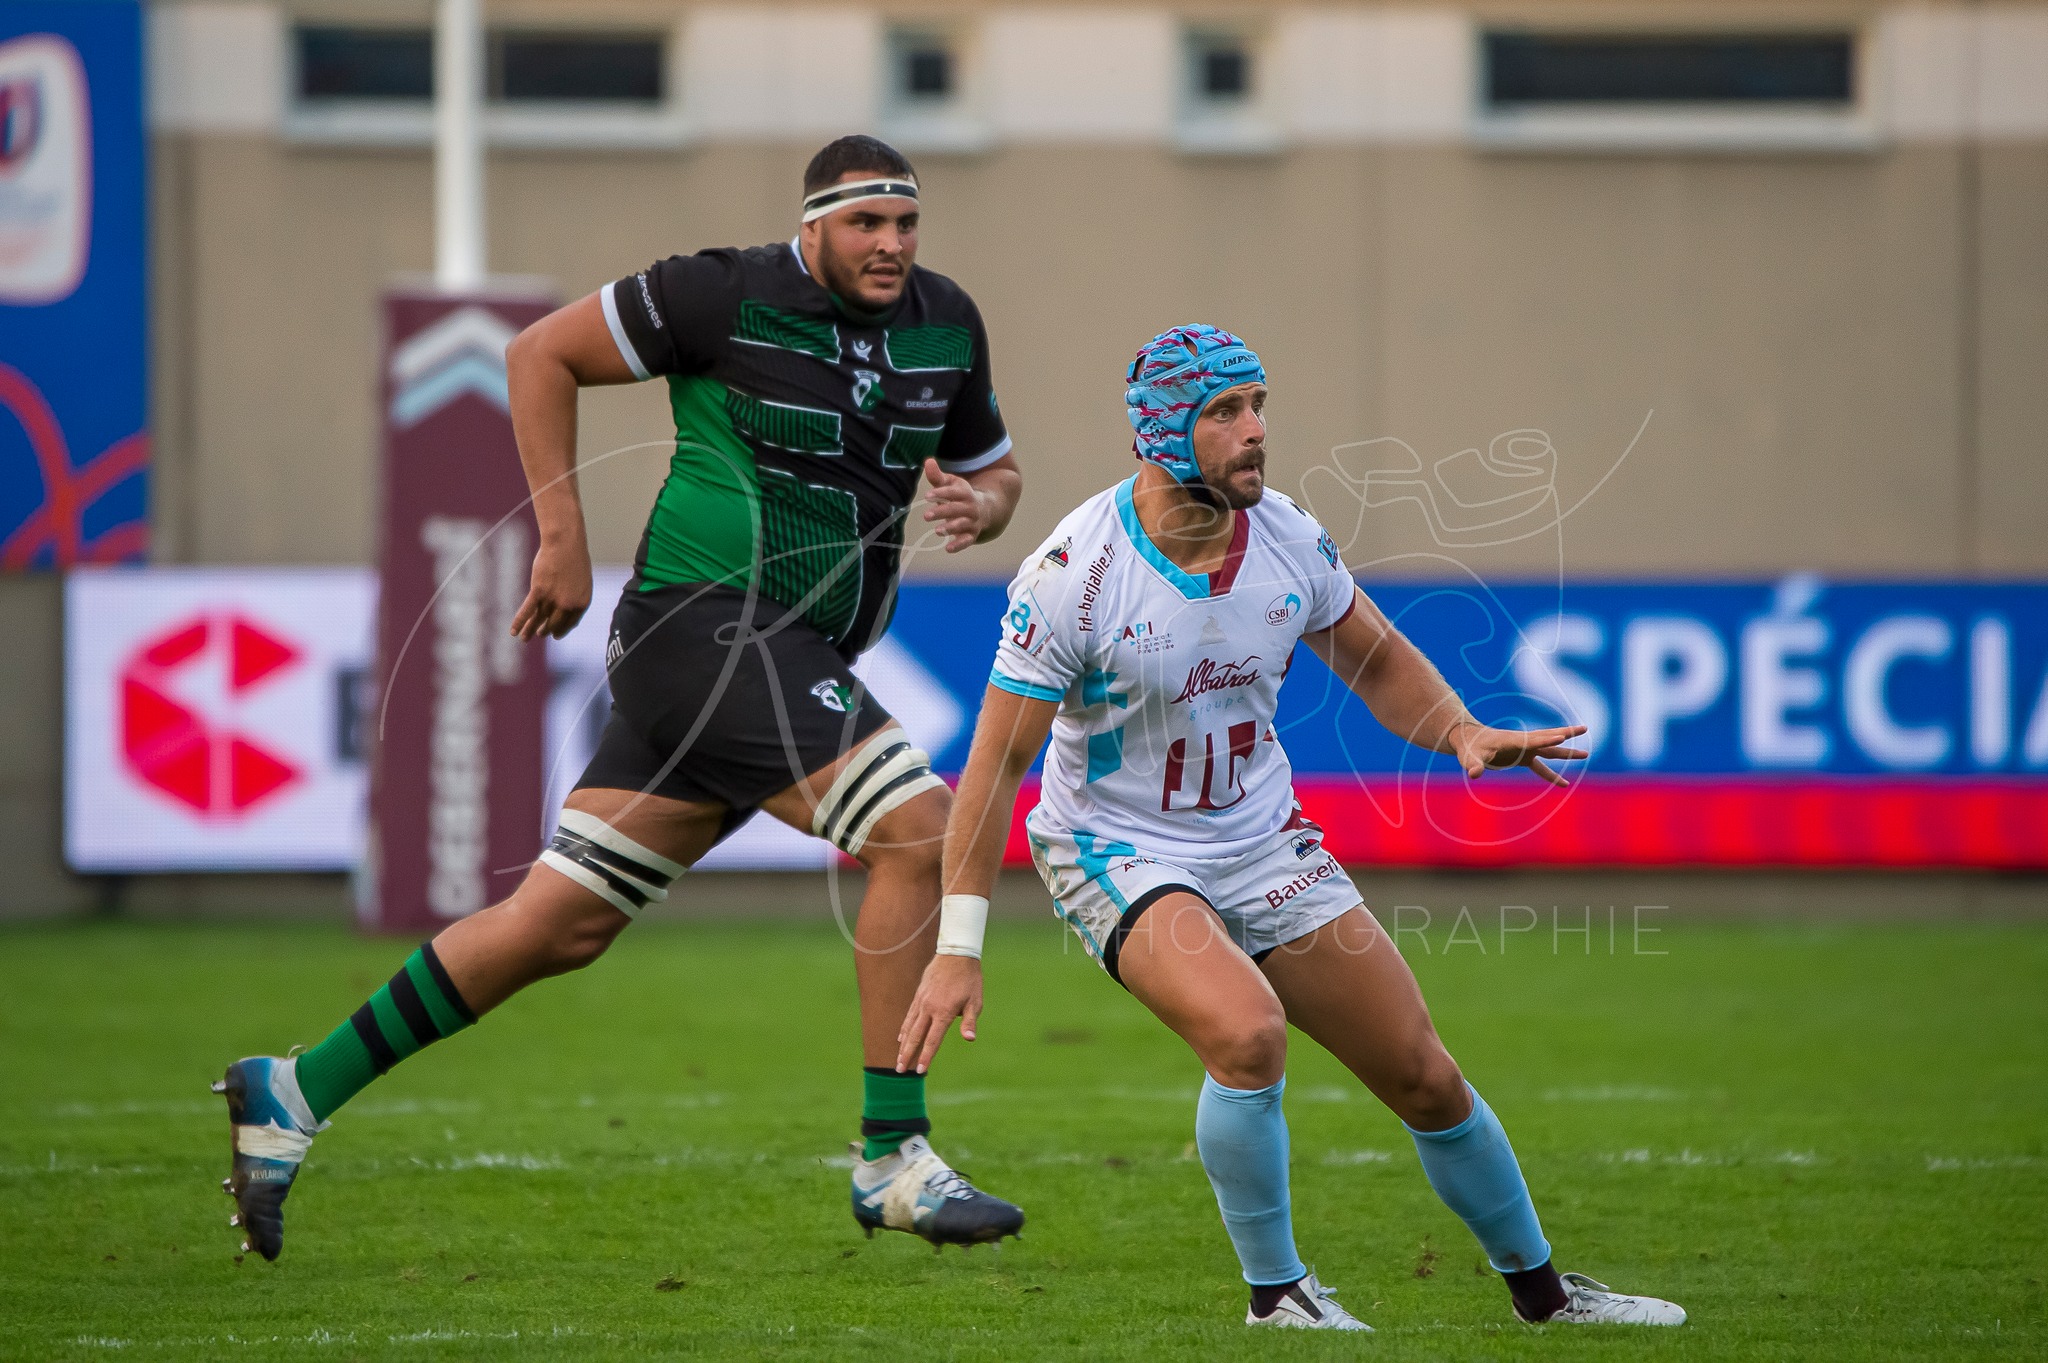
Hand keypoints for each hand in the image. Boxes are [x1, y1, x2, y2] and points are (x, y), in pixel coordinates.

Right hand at [510, 536, 591, 640]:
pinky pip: (527, 611)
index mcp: (582, 602)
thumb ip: (575, 594)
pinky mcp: (539, 591)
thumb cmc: (575, 558)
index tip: (556, 635)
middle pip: (554, 623)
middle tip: (541, 634)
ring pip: (539, 619)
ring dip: (531, 630)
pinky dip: (519, 622)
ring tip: (525, 639)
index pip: (571, 623)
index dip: (562, 630)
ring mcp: (553, 599)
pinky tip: (513, 632)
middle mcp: (568, 604)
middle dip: (546, 630)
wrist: (565, 543)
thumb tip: (566, 606)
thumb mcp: (581, 579)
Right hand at [895, 953, 983, 1073]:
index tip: (920, 1071)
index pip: (933, 1040)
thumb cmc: (969, 980)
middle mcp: (929, 1008)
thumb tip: (970, 1039)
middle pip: (916, 1037)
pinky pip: (909, 1015)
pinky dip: (904, 1028)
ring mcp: (922, 1001)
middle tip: (899, 1071)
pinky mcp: (919, 995)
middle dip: (907, 1055)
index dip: (926, 1056)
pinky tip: (901, 1038)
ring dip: (903, 1045)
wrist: (956, 954)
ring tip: (898, 1059)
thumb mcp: (975, 1001)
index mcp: (944, 1012)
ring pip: (909, 1027)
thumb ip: (970, 1022)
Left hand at [920, 459, 990, 552]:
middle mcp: (970, 507)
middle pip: (956, 509)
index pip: (952, 492)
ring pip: (962, 524)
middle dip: (942, 512)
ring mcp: (972, 521)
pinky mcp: (972, 534)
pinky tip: (948, 548)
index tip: (927, 496)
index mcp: (964, 493)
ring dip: (950, 527)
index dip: (940, 493)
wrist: (987, 509)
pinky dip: (959, 545)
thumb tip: (928, 461)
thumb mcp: (951, 484)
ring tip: (937, 531)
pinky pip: (967, 541)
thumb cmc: (962, 495)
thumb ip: (938, 476)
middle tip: (926, 515)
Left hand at [1447, 720, 1588, 786]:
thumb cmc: (1468, 747)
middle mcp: (1521, 742)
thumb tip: (1473, 774)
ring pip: (1549, 748)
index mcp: (1512, 740)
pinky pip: (1541, 765)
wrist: (1468, 740)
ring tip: (1586, 754)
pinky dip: (1552, 774)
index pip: (1532, 739)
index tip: (1562, 736)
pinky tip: (1564, 783)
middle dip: (1566, 733)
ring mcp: (1524, 749)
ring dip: (1566, 750)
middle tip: (1584, 728)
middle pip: (1548, 737)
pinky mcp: (1522, 757)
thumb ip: (1473, 765)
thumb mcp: (1469, 757)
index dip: (1547, 739)